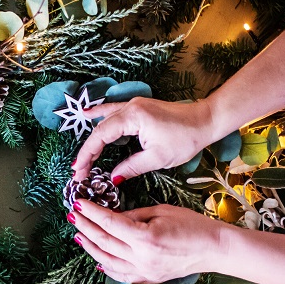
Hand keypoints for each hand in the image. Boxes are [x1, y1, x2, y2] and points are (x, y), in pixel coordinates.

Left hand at [70, 201, 224, 283]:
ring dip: (90, 247)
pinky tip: (97, 258)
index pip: (109, 223)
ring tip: (79, 235)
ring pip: (107, 261)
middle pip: (104, 242)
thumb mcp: (161, 211)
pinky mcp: (148, 279)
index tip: (78, 203)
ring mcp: (144, 271)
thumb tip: (113, 216)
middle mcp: (141, 257)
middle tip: (73, 216)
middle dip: (85, 227)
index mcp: (145, 237)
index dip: (91, 212)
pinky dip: (106, 266)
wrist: (214, 249)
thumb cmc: (193, 226)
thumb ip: (134, 215)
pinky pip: (120, 274)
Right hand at [72, 97, 220, 182]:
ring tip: (81, 154)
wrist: (205, 120)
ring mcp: (134, 105)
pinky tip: (88, 114)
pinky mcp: (139, 108)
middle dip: (87, 151)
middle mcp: (130, 107)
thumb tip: (113, 178)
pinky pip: (113, 111)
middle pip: (99, 129)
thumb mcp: (157, 158)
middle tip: (79, 171)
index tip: (79, 172)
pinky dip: (99, 115)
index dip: (87, 155)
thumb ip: (131, 167)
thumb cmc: (186, 138)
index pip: (100, 136)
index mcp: (133, 118)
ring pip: (104, 120)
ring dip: (92, 137)